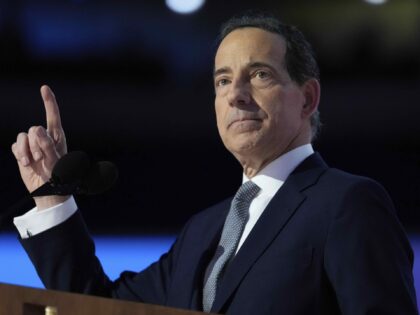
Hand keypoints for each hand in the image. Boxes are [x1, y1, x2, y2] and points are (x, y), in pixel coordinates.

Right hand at [11, 85, 68, 209]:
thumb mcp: (56, 160)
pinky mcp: (22, 151)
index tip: (44, 88)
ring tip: (30, 162)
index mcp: (57, 136)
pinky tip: (25, 163)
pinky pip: (15, 145)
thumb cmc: (58, 176)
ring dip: (24, 150)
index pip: (53, 116)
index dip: (48, 101)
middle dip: (34, 144)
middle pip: (33, 129)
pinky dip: (19, 154)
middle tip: (40, 157)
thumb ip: (47, 144)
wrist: (47, 190)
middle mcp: (45, 137)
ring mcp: (32, 144)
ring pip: (22, 136)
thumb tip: (36, 129)